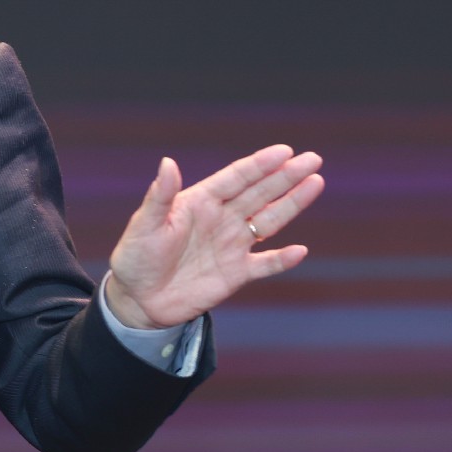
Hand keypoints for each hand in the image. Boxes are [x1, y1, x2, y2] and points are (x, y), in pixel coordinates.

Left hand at [104, 146, 323, 330]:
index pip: (237, 178)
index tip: (284, 151)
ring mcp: (232, 245)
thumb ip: (160, 196)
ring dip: (292, 204)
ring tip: (315, 183)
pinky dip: (282, 259)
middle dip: (286, 176)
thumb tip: (168, 162)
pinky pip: (265, 264)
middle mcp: (222, 219)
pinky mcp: (236, 274)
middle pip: (260, 193)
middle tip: (312, 159)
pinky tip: (300, 250)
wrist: (138, 300)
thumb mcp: (144, 225)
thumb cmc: (136, 257)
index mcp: (201, 202)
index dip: (260, 164)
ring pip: (269, 220)